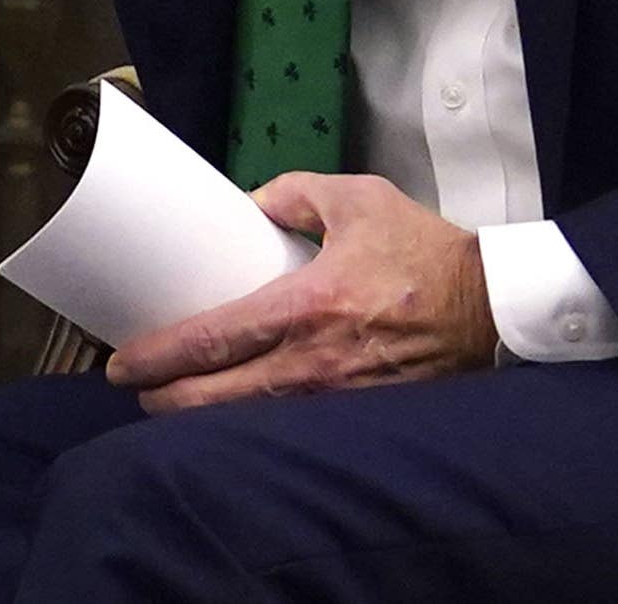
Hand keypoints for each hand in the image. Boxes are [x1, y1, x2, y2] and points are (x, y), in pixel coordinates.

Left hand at [104, 170, 499, 411]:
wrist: (494, 304)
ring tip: (171, 402)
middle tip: (134, 390)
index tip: (123, 363)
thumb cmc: (422, 249)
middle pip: (222, 397)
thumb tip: (244, 205)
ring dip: (207, 416)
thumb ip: (290, 193)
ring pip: (254, 419)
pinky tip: (233, 414)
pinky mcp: (363, 413)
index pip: (218, 338)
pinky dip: (256, 422)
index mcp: (308, 304)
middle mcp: (318, 360)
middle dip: (169, 400)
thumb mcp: (355, 198)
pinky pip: (295, 424)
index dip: (162, 355)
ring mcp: (341, 395)